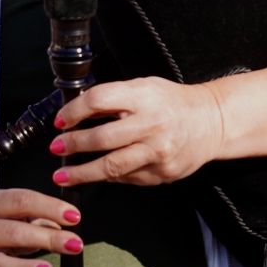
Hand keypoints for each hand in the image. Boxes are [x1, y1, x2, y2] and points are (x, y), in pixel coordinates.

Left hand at [50, 77, 229, 186]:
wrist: (211, 122)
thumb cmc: (172, 102)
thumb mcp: (144, 87)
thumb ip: (114, 98)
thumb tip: (76, 112)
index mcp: (144, 97)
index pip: (98, 101)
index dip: (73, 112)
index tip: (60, 122)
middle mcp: (151, 124)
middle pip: (102, 138)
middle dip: (73, 145)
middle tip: (55, 148)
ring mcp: (158, 152)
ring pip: (112, 166)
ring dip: (82, 172)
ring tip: (63, 175)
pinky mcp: (162, 173)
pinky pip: (127, 178)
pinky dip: (109, 177)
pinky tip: (97, 175)